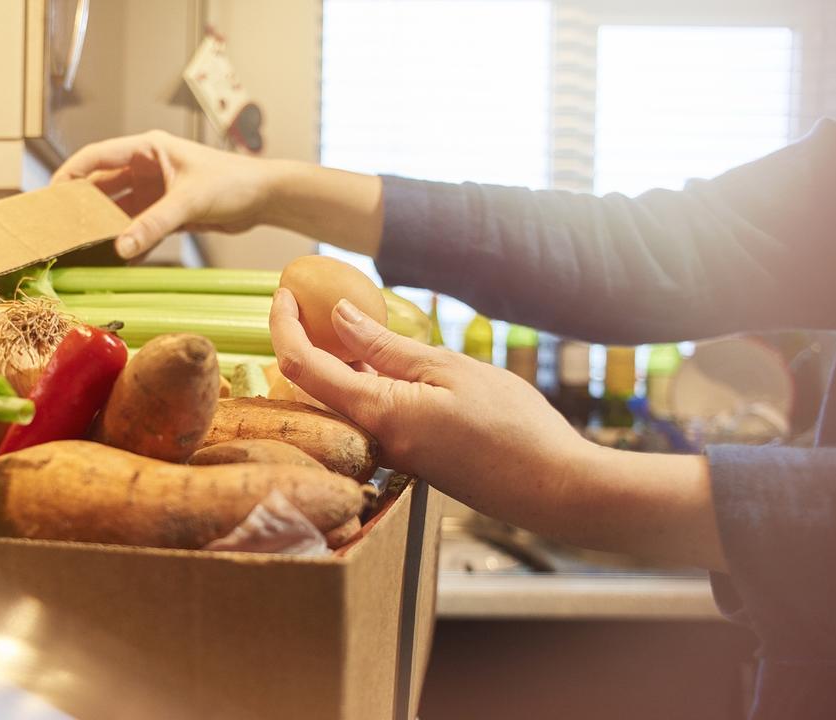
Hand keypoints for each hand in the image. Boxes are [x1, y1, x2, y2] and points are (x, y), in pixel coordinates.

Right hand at [52, 131, 274, 257]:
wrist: (265, 197)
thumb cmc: (232, 183)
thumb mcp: (188, 202)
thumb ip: (153, 224)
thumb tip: (120, 249)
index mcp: (147, 150)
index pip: (95, 157)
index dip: (69, 175)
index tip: (49, 197)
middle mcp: (147, 167)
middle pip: (103, 186)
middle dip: (82, 206)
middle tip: (58, 228)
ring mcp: (156, 190)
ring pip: (119, 209)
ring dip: (104, 227)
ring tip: (80, 247)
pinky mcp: (167, 212)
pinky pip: (138, 226)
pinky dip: (128, 241)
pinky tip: (115, 259)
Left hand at [269, 289, 726, 568]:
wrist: (553, 490)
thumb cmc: (512, 427)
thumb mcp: (449, 370)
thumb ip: (386, 346)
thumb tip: (338, 316)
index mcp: (376, 414)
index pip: (301, 367)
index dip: (282, 326)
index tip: (283, 292)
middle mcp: (372, 440)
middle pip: (311, 387)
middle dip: (300, 340)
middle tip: (307, 298)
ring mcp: (389, 453)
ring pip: (340, 400)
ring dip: (332, 360)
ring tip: (342, 317)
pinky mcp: (408, 457)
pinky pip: (368, 413)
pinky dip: (361, 380)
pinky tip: (378, 356)